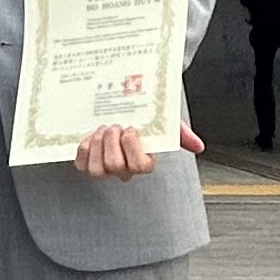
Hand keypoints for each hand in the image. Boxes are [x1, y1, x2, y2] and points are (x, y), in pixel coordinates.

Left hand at [72, 123, 197, 179]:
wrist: (121, 109)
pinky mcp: (87, 164)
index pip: (140, 166)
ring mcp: (104, 168)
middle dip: (112, 142)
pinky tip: (90, 136)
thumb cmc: (146, 120)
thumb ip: (182, 133)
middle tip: (115, 126)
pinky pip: (81, 164)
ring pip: (97, 170)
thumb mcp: (166, 122)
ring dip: (97, 145)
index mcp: (144, 162)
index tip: (132, 128)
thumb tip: (197, 145)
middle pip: (115, 167)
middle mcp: (124, 170)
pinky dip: (84, 149)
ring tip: (102, 129)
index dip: (132, 147)